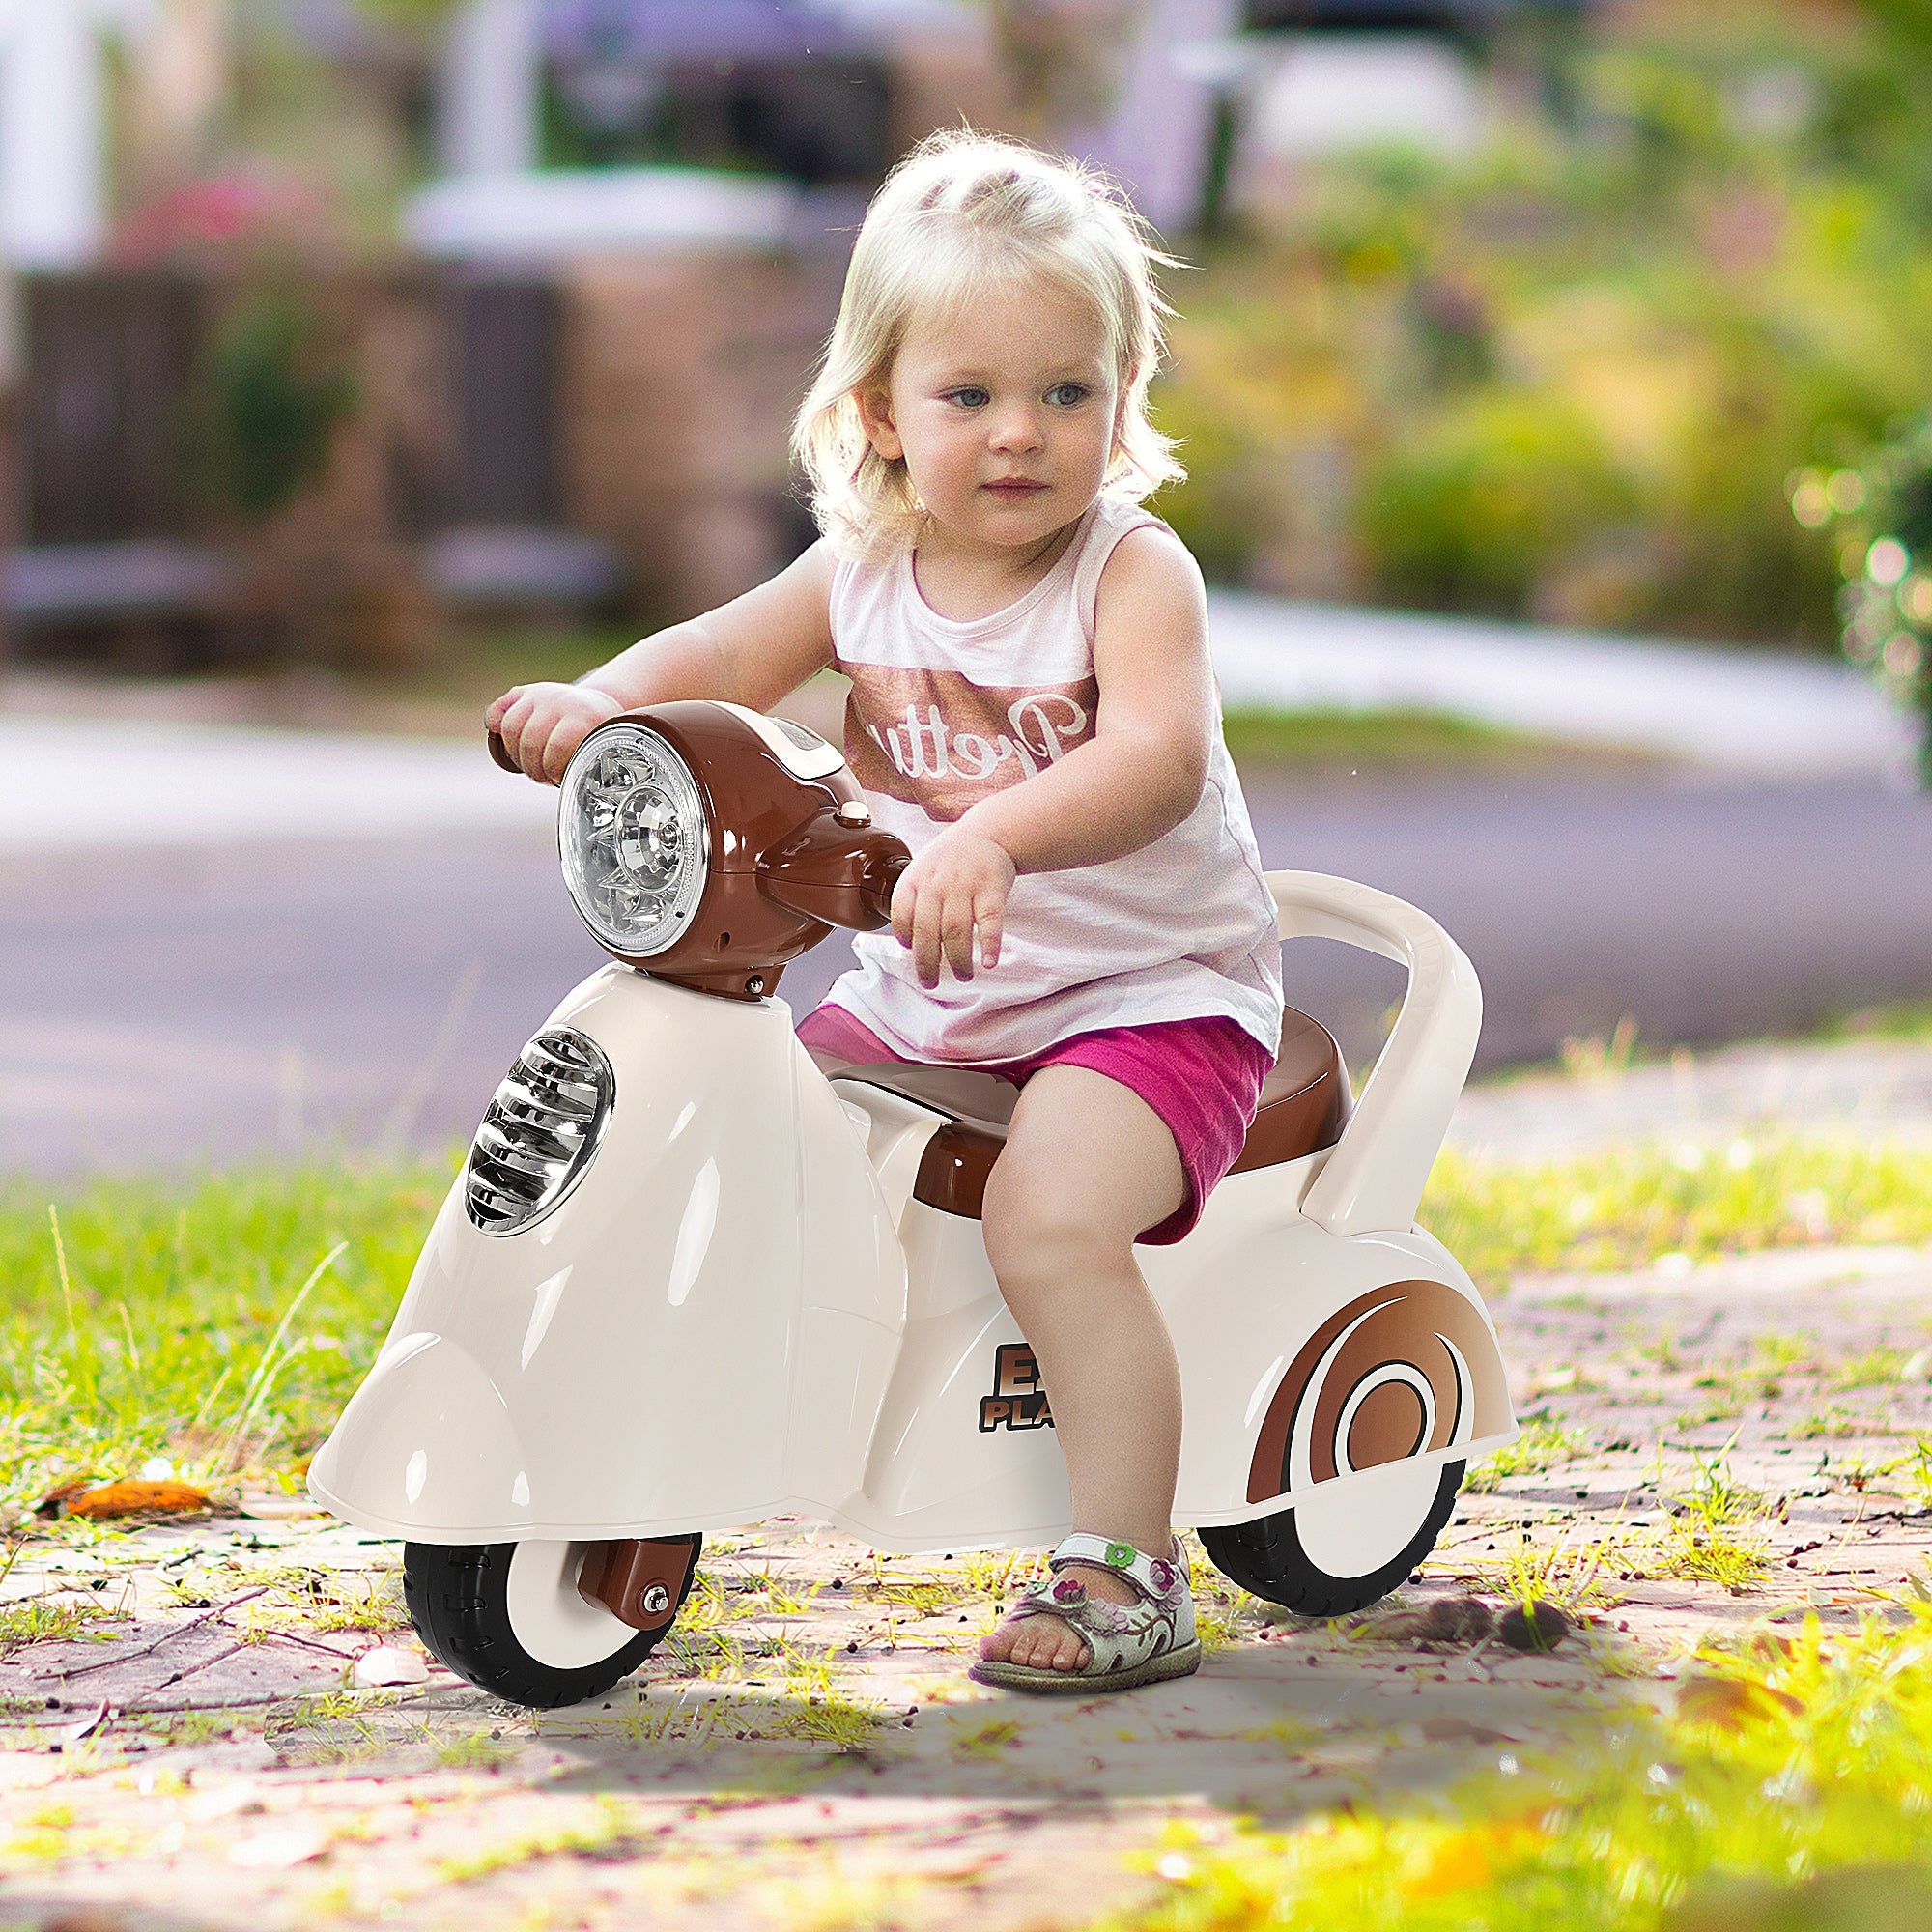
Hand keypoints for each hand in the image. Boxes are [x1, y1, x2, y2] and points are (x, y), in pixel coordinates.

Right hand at [486, 683, 623, 784]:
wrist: (596, 704)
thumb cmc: (598, 736)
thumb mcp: (604, 748)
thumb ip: (592, 764)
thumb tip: (583, 790)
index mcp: (584, 715)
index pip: (558, 745)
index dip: (553, 768)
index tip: (556, 778)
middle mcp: (559, 701)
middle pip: (530, 740)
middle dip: (533, 767)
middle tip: (543, 777)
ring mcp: (538, 695)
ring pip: (511, 726)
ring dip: (516, 754)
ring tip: (529, 765)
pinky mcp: (521, 694)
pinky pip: (498, 710)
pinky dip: (495, 726)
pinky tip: (506, 742)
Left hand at [891, 828, 1015, 987]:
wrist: (988, 834)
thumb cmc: (950, 860)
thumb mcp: (922, 870)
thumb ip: (913, 902)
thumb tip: (907, 944)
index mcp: (915, 879)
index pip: (901, 914)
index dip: (904, 936)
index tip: (911, 952)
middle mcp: (937, 883)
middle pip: (927, 931)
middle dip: (927, 964)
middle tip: (930, 983)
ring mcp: (965, 886)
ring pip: (956, 931)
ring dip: (958, 960)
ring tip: (963, 975)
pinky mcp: (992, 889)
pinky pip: (991, 921)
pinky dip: (990, 944)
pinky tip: (989, 962)